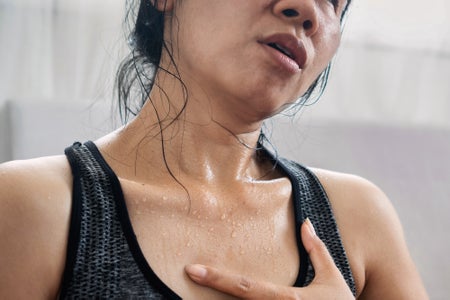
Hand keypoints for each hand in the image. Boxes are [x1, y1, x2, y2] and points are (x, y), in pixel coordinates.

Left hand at [185, 218, 354, 298]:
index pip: (246, 288)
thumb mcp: (333, 277)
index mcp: (288, 299)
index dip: (219, 278)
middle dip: (212, 290)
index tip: (194, 270)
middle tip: (190, 273)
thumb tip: (305, 222)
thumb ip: (317, 250)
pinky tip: (224, 296)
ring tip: (201, 286)